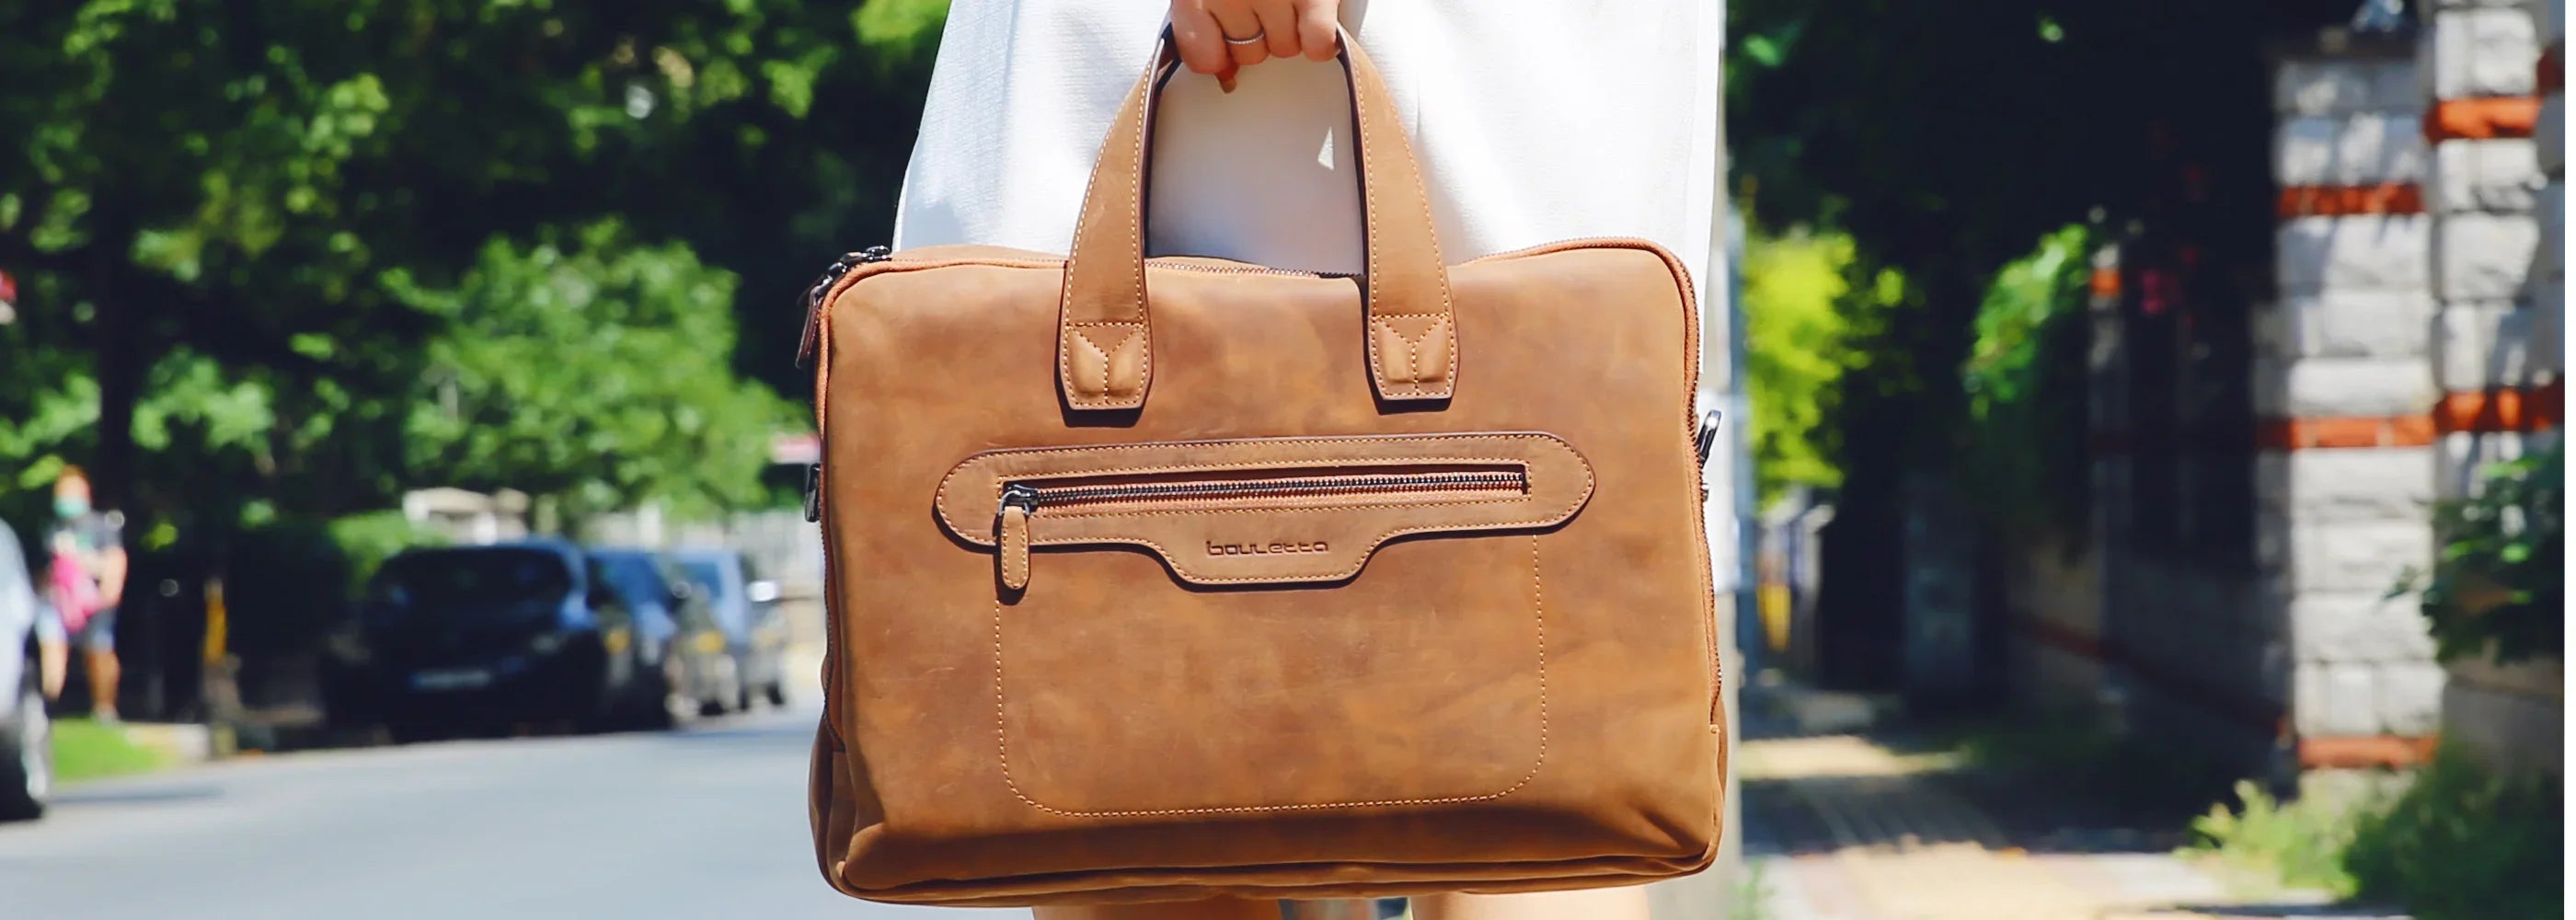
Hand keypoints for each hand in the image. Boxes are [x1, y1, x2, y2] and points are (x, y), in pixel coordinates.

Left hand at [1169, 0, 1339, 90]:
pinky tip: (1315, 19)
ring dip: (1291, 30)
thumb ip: (1203, 27)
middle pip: (1249, 55)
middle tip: (1263, 2)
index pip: (1203, 58)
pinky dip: (1320, 39)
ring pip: (1285, 49)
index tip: (1223, 36)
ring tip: (1289, 0)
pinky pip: (1317, 43)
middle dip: (1258, 34)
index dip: (1216, 53)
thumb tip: (1227, 77)